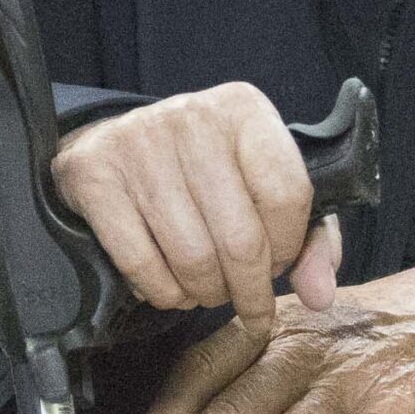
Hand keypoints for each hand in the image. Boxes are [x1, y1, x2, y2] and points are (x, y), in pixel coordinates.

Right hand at [52, 83, 341, 330]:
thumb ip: (309, 239)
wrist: (116, 144)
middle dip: (248, 289)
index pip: (288, 195)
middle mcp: (192, 118)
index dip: (288, 248)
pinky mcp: (95, 174)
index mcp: (245, 110)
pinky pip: (141, 263)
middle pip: (240, 238)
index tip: (277, 265)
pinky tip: (171, 286)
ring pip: (192, 258)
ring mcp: (138, 143)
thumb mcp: (265, 187)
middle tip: (247, 303)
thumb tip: (319, 294)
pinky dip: (163, 292)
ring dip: (206, 294)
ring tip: (208, 291)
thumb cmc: (206, 173)